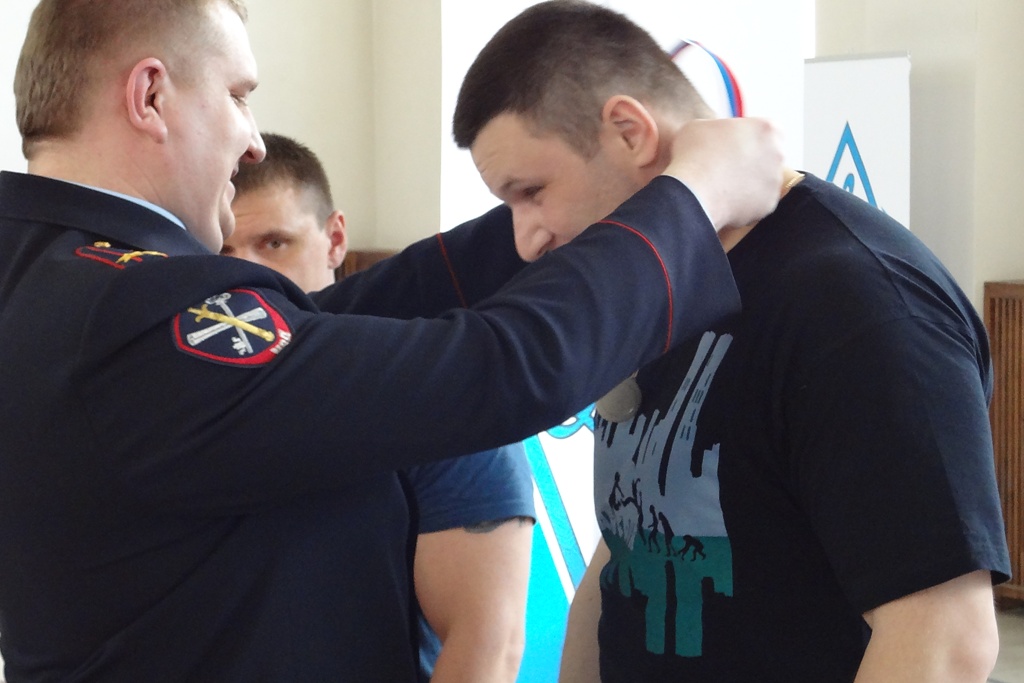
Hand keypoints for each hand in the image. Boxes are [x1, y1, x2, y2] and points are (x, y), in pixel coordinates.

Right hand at [663, 118, 784, 230]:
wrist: (692, 193)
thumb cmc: (694, 156)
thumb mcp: (700, 126)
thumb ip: (717, 128)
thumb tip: (715, 137)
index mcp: (766, 128)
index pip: (764, 130)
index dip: (746, 137)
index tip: (731, 144)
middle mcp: (778, 153)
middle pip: (768, 154)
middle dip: (751, 159)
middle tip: (726, 165)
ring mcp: (774, 181)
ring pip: (763, 179)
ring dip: (748, 181)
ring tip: (722, 184)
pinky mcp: (768, 204)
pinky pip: (757, 202)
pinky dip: (744, 202)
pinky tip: (724, 199)